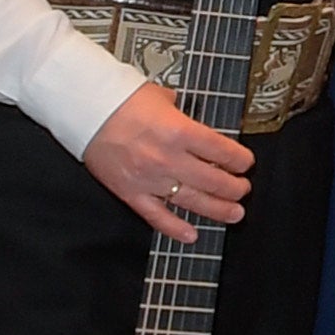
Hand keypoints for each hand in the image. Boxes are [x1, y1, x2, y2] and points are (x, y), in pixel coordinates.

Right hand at [82, 83, 250, 242]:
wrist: (88, 111)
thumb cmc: (123, 100)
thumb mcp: (163, 99)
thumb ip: (182, 115)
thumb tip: (193, 123)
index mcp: (180, 131)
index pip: (223, 151)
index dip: (241, 160)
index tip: (246, 164)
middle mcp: (169, 158)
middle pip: (213, 180)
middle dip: (235, 187)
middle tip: (243, 189)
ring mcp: (150, 179)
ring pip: (192, 201)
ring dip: (217, 209)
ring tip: (234, 213)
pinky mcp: (131, 193)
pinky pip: (156, 216)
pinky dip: (175, 228)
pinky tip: (191, 235)